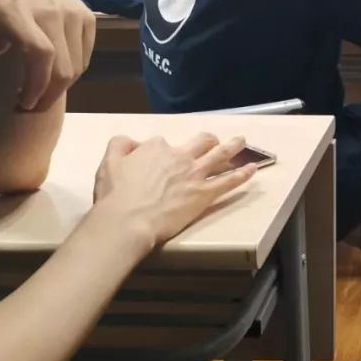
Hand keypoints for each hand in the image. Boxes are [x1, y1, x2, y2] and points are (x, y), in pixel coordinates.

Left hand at [0, 0, 95, 111]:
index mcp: (17, 13)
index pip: (40, 53)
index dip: (36, 84)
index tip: (23, 102)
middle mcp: (51, 10)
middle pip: (62, 66)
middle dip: (48, 95)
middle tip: (31, 106)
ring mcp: (73, 12)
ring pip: (77, 64)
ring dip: (61, 86)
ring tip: (42, 92)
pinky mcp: (87, 16)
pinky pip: (86, 54)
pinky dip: (74, 71)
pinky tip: (56, 73)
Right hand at [93, 133, 256, 247]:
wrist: (127, 220)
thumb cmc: (115, 196)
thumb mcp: (107, 163)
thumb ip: (120, 146)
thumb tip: (131, 141)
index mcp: (156, 148)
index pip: (163, 143)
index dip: (162, 151)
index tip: (159, 159)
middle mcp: (179, 156)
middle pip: (200, 141)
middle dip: (208, 140)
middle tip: (212, 142)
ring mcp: (195, 174)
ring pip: (219, 155)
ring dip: (233, 146)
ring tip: (242, 141)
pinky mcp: (204, 194)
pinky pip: (228, 181)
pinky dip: (242, 175)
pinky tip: (252, 169)